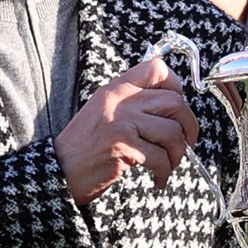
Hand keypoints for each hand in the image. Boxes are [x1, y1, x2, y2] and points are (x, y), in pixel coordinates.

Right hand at [54, 59, 199, 206]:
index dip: (176, 86)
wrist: (59, 169)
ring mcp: (122, 123)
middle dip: (188, 127)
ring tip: (169, 164)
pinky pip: (160, 158)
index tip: (177, 108)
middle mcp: (120, 101)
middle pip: (175, 103)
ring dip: (178, 154)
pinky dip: (165, 172)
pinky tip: (158, 178)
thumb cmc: (83, 145)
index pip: (156, 69)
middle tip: (184, 143)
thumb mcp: (102, 111)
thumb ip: (130, 102)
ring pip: (172, 132)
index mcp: (116, 88)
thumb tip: (168, 107)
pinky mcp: (123, 148)